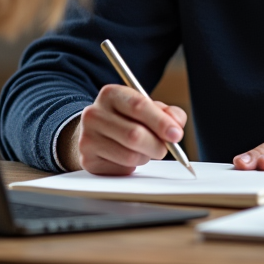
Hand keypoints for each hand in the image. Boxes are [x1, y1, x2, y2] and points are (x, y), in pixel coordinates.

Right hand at [58, 84, 187, 174]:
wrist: (97, 133)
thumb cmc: (128, 119)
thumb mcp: (149, 108)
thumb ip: (168, 113)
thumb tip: (176, 128)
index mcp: (111, 94)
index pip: (138, 106)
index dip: (160, 122)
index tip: (176, 135)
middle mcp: (94, 114)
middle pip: (134, 134)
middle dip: (157, 145)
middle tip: (167, 148)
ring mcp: (87, 138)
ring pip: (129, 155)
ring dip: (146, 156)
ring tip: (144, 150)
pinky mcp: (87, 160)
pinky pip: (121, 169)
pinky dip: (132, 166)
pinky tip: (128, 157)